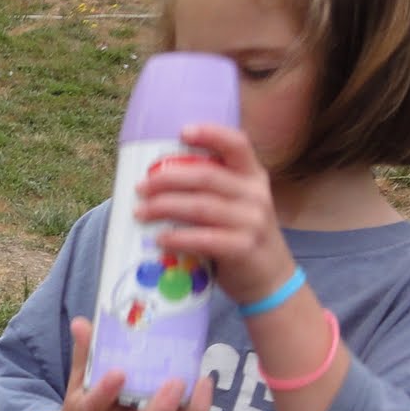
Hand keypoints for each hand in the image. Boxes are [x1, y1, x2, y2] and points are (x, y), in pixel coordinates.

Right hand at [21, 318, 213, 410]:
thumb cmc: (81, 408)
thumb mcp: (76, 383)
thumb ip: (84, 354)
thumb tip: (81, 322)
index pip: (95, 406)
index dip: (107, 391)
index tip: (118, 373)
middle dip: (162, 407)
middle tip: (175, 381)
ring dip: (190, 408)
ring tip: (202, 381)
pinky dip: (197, 407)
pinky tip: (204, 383)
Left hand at [134, 123, 295, 305]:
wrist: (270, 278)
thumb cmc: (240, 236)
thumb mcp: (235, 205)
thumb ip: (210, 191)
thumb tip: (156, 181)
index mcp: (253, 176)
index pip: (237, 144)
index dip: (211, 134)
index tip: (182, 132)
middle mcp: (255, 194)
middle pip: (206, 177)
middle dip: (167, 179)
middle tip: (140, 187)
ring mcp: (252, 221)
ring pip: (201, 206)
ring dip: (164, 207)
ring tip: (140, 212)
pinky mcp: (243, 248)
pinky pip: (205, 238)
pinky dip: (178, 238)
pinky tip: (160, 239)